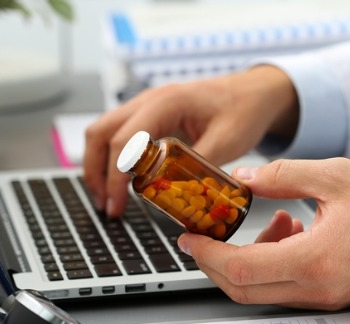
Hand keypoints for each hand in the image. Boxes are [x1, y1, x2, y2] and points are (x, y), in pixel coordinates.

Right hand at [83, 66, 298, 214]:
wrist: (254, 92)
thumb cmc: (243, 110)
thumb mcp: (226, 143)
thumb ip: (197, 168)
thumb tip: (174, 199)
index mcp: (165, 103)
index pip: (124, 141)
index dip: (114, 177)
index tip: (118, 204)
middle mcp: (149, 100)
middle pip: (100, 133)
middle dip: (96, 172)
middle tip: (106, 205)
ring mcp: (147, 105)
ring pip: (103, 131)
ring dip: (99, 165)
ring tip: (108, 197)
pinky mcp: (151, 115)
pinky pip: (119, 133)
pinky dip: (112, 157)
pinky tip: (121, 179)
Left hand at [177, 158, 349, 309]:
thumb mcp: (335, 176)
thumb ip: (282, 176)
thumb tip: (243, 177)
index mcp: (315, 261)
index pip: (241, 269)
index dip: (207, 255)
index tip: (189, 238)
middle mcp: (315, 287)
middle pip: (241, 287)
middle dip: (214, 262)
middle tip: (203, 236)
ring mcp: (321, 295)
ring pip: (259, 288)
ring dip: (247, 257)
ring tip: (270, 221)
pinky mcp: (326, 293)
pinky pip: (282, 284)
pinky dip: (271, 260)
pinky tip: (289, 231)